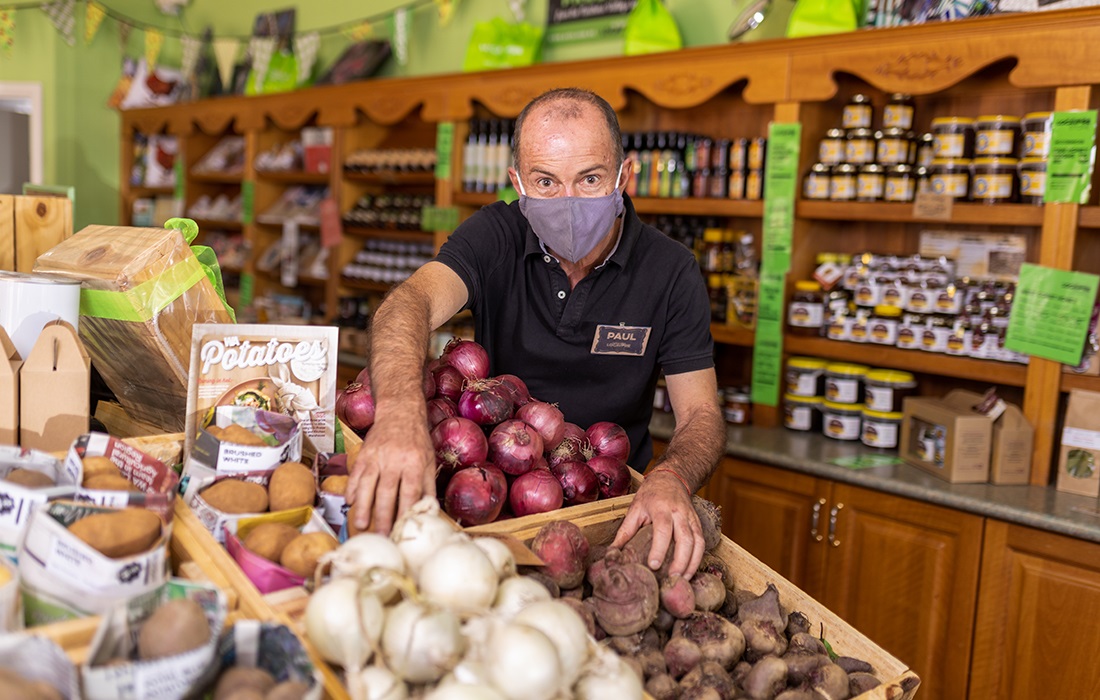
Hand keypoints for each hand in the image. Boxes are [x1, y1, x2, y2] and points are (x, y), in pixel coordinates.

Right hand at [346, 413, 435, 534]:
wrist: (400, 411)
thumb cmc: (417, 440)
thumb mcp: (429, 460)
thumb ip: (428, 486)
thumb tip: (429, 510)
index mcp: (414, 463)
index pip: (409, 493)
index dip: (405, 513)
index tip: (402, 531)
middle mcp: (394, 460)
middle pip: (387, 492)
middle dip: (383, 516)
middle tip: (381, 535)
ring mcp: (377, 457)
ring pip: (367, 484)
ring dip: (363, 506)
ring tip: (360, 524)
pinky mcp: (364, 453)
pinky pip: (356, 473)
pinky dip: (351, 488)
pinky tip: (349, 502)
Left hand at [611, 469, 703, 578]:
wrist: (671, 479)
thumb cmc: (650, 495)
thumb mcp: (634, 508)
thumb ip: (625, 531)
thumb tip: (613, 553)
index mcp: (661, 507)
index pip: (663, 529)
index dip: (659, 548)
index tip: (653, 565)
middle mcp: (679, 512)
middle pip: (685, 538)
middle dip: (680, 561)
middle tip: (671, 579)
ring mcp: (691, 518)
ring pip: (697, 542)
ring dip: (692, 563)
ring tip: (682, 580)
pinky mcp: (698, 523)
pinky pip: (702, 542)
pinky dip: (698, 559)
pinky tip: (690, 572)